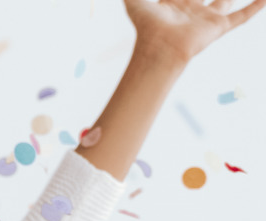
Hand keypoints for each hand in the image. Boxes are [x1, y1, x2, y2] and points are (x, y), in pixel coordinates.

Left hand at [124, 0, 263, 62]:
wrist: (160, 48)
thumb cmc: (147, 28)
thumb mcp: (134, 4)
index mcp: (172, 4)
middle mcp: (191, 10)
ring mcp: (206, 19)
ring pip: (224, 1)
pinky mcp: (219, 27)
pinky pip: (242, 16)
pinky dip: (256, 7)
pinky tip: (265, 0)